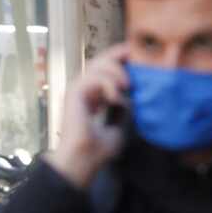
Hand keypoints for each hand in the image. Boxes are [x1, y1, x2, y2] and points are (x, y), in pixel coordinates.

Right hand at [47, 43, 130, 189]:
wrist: (84, 159)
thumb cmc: (99, 148)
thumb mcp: (119, 125)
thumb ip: (123, 110)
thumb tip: (132, 99)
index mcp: (93, 95)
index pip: (105, 70)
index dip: (120, 60)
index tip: (138, 56)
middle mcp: (84, 90)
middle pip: (99, 61)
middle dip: (117, 55)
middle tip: (134, 52)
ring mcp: (77, 90)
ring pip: (95, 65)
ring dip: (115, 71)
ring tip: (129, 85)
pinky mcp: (74, 93)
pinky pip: (92, 77)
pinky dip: (107, 84)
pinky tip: (116, 97)